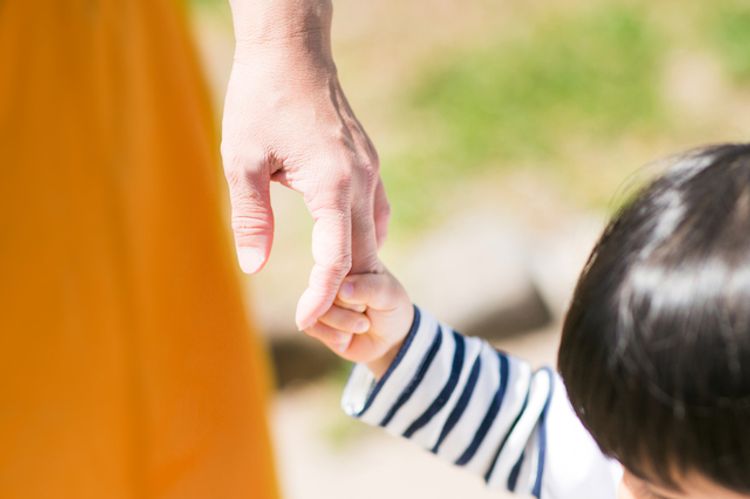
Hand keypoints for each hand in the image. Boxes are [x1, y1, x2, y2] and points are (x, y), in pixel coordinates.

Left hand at [221, 1, 389, 330]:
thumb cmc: (260, 100)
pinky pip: (376, 213)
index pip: (337, 258)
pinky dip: (364, 239)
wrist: (291, 52)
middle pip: (364, 254)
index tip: (305, 321)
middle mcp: (360, 179)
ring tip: (333, 291)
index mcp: (333, 182)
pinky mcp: (368, 162)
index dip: (322, 296)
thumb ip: (251, 217)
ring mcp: (370, 170)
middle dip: (344, 291)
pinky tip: (347, 247)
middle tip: (319, 317)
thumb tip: (253, 266)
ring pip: (375, 235)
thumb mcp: (243, 161)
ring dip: (357, 266)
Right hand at [305, 269, 414, 377]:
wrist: (389, 338)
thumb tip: (342, 289)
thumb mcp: (388, 294)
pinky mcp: (312, 319)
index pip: (337, 262)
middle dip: (353, 306)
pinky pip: (312, 326)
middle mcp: (329, 275)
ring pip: (320, 310)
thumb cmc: (390, 307)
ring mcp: (318, 297)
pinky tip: (347, 335)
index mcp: (349, 257)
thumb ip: (368, 287)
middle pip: (328, 289)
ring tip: (363, 322)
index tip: (368, 293)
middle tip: (368, 307)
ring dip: (347, 323)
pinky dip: (335, 336)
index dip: (353, 284)